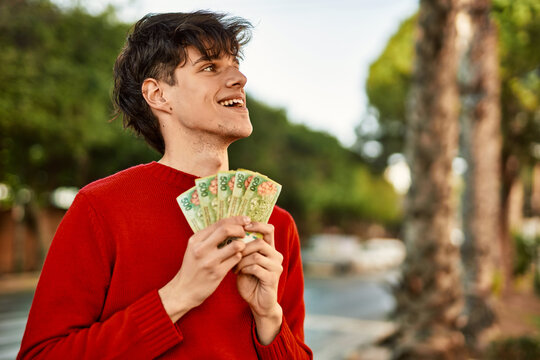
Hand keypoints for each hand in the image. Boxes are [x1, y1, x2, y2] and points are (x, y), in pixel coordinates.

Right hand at [159, 216, 249, 322]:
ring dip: (242, 244)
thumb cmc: (192, 267)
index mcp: (195, 240)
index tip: (245, 220)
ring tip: (241, 246)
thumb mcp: (195, 248)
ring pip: (234, 246)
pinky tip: (236, 258)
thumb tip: (231, 224)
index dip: (236, 220)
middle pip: (226, 230)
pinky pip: (235, 260)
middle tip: (245, 232)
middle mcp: (201, 249)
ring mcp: (209, 261)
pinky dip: (239, 256)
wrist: (184, 290)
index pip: (219, 223)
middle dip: (240, 229)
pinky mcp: (217, 273)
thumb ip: (209, 237)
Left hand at [235, 222, 283, 343]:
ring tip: (234, 267)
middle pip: (259, 242)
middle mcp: (276, 256)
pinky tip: (239, 273)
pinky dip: (244, 269)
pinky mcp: (272, 278)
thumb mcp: (244, 261)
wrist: (258, 303)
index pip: (268, 229)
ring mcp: (276, 267)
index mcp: (270, 249)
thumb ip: (242, 249)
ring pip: (256, 255)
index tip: (243, 225)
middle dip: (242, 248)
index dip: (257, 225)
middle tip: (232, 255)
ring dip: (241, 260)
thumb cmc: (249, 280)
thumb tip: (229, 234)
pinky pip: (255, 267)